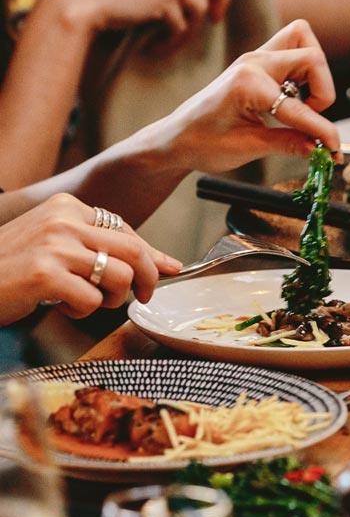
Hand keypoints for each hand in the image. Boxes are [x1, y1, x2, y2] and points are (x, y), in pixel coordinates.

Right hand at [0, 194, 179, 325]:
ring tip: (87, 300)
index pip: (124, 230)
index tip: (166, 269)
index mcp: (66, 207)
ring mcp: (54, 246)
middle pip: (133, 250)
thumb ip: (98, 248)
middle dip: (149, 277)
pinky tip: (61, 305)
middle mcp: (62, 220)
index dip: (149, 254)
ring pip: (119, 276)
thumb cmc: (8, 268)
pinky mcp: (45, 275)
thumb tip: (163, 262)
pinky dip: (83, 309)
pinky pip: (92, 299)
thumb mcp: (53, 245)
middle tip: (145, 296)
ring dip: (111, 298)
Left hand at [147, 19, 341, 172]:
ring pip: (303, 39)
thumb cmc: (201, 142)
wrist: (176, 138)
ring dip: (315, 71)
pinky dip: (305, 70)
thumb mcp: (247, 148)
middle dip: (324, 90)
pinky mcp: (259, 61)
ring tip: (305, 102)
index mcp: (247, 84)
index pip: (300, 107)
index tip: (335, 150)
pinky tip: (296, 97)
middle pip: (311, 56)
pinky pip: (293, 48)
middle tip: (312, 117)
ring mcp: (255, 58)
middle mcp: (253, 63)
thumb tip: (321, 148)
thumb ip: (289, 144)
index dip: (323, 130)